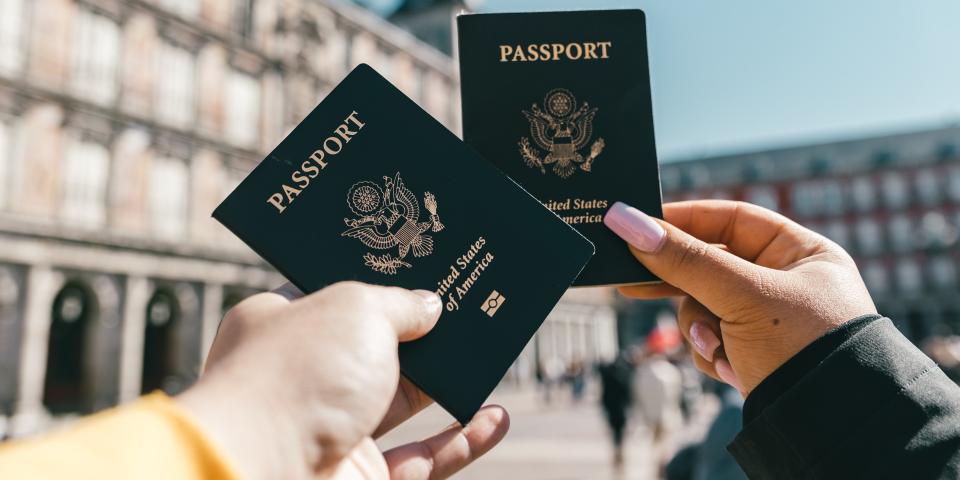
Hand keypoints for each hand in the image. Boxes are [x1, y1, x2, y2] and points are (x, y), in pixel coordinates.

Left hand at [176, 281, 509, 478]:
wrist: (263, 473)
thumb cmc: (297, 376)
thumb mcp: (355, 309)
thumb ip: (399, 304)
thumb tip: (429, 306)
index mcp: (280, 326)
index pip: (332, 295)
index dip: (377, 282)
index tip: (420, 266)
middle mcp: (303, 379)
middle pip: (375, 349)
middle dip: (421, 332)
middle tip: (466, 307)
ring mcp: (331, 432)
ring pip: (402, 403)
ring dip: (448, 383)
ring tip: (489, 354)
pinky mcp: (361, 478)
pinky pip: (423, 459)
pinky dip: (462, 441)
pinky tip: (495, 418)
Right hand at [604, 200, 876, 394]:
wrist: (830, 427)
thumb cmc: (802, 347)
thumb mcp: (741, 296)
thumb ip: (684, 259)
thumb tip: (626, 220)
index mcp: (801, 253)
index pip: (731, 220)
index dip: (685, 220)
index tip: (638, 225)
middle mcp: (786, 282)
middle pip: (711, 266)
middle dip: (682, 285)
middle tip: (631, 283)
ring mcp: (769, 321)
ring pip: (704, 307)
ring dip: (701, 329)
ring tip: (717, 348)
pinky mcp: (754, 354)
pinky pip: (712, 340)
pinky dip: (713, 354)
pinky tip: (731, 370)